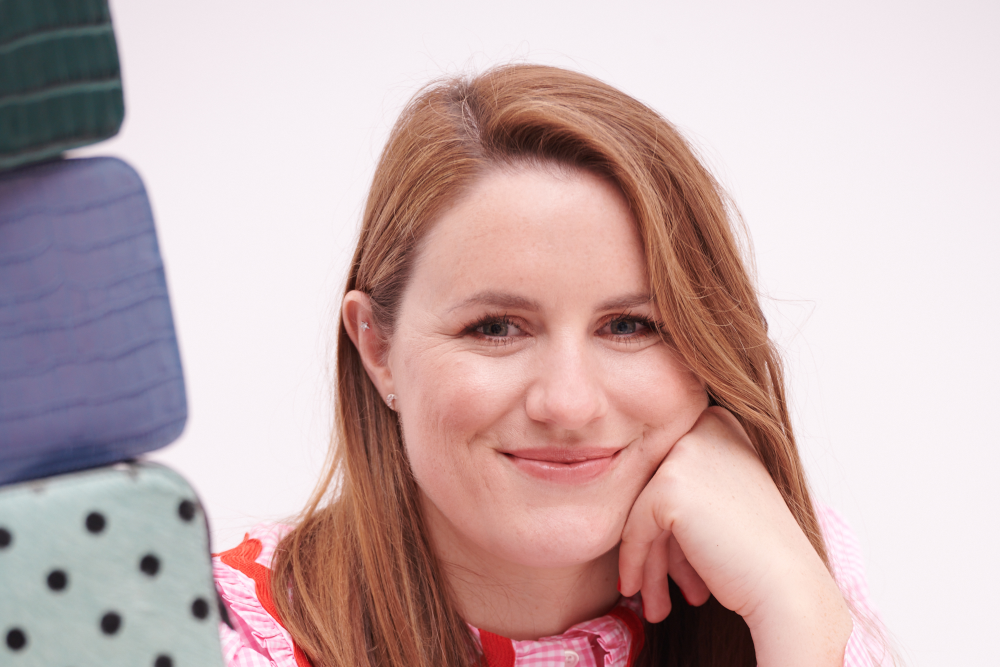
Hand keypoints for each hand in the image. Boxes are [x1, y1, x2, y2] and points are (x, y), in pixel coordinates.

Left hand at [618, 406, 852, 665]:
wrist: (787, 587)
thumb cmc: (760, 552)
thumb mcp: (722, 499)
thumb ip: (684, 484)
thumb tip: (631, 499)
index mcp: (720, 422)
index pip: (670, 470)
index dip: (668, 523)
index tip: (670, 564)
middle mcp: (704, 427)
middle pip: (655, 489)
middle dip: (656, 545)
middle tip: (657, 589)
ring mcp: (686, 453)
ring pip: (643, 510)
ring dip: (647, 559)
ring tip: (654, 602)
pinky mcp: (668, 486)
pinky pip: (635, 527)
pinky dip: (634, 561)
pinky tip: (637, 590)